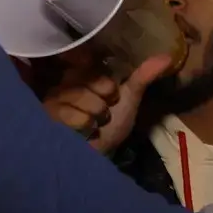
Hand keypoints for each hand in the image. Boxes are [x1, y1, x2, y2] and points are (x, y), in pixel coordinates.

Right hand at [42, 53, 174, 153]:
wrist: (99, 155)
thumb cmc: (112, 125)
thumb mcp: (129, 98)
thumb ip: (144, 76)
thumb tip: (168, 57)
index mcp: (83, 72)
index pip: (92, 61)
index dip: (106, 84)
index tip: (111, 95)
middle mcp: (64, 81)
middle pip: (92, 81)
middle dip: (104, 102)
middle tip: (103, 113)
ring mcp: (52, 98)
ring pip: (82, 98)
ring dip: (96, 116)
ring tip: (93, 124)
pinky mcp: (44, 115)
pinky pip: (72, 115)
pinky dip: (84, 126)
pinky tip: (82, 132)